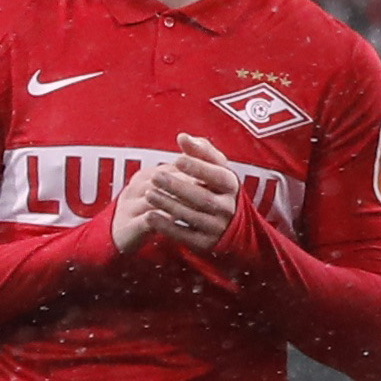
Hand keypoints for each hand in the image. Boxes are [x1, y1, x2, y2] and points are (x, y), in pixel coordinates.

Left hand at [109, 137, 245, 256]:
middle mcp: (228, 207)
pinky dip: (167, 227)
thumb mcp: (216, 168)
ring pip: (192, 216)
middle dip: (178, 187)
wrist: (230, 224)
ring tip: (149, 194)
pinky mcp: (205, 243)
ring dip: (169, 205)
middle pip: (202, 197)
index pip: (217, 176)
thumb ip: (200, 150)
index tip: (177, 160)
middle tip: (156, 177)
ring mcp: (217, 226)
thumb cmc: (216, 187)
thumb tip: (182, 137)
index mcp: (231, 185)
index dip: (198, 168)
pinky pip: (185, 235)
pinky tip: (151, 216)